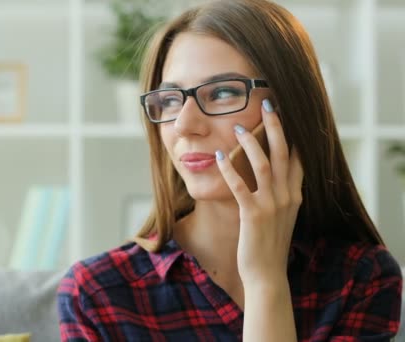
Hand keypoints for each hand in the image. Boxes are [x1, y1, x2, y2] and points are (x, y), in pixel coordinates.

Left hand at [215, 99, 303, 285]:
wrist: (267, 274)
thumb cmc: (269, 244)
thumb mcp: (282, 216)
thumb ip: (281, 195)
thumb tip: (274, 176)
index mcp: (295, 195)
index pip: (298, 158)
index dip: (293, 133)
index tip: (286, 113)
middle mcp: (287, 197)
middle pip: (284, 153)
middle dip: (276, 126)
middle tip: (268, 103)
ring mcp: (272, 206)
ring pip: (264, 165)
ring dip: (250, 144)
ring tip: (237, 128)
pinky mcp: (253, 215)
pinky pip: (240, 186)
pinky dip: (229, 169)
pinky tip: (218, 156)